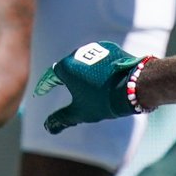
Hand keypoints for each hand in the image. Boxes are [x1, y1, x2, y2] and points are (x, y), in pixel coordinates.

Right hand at [35, 41, 149, 132]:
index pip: (51, 77)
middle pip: (68, 68)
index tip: (41, 92)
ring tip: (85, 85)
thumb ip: (62, 119)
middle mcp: (78, 53)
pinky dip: (99, 68)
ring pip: (85, 63)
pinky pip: (100, 60)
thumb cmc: (104, 100)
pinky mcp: (112, 49)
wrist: (134, 87)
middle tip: (60, 87)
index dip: (45, 86)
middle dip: (64, 79)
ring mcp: (96, 49)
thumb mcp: (80, 113)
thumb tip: (48, 127)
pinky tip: (103, 79)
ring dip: (83, 72)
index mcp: (67, 67)